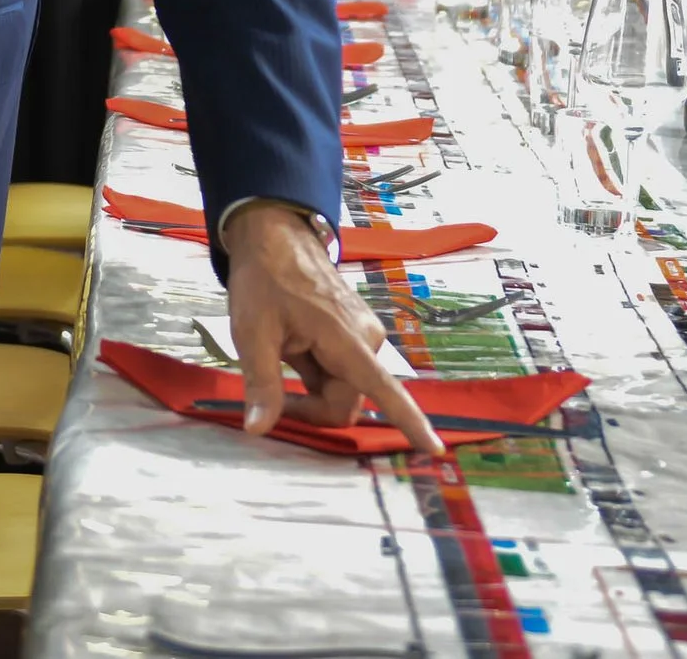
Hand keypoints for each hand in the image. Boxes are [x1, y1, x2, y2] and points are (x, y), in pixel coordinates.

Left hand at [223, 202, 445, 457]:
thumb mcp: (252, 332)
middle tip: (271, 394)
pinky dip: (317, 375)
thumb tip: (259, 429)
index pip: (384, 390)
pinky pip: (341, 374)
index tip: (434, 449)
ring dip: (312, 390)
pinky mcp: (356, 335)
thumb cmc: (264, 280)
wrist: (274, 236)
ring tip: (281, 356)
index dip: (410, 422)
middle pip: (347, 402)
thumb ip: (261, 384)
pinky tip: (294, 349)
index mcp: (348, 339)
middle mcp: (367, 340)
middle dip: (311, 407)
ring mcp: (364, 336)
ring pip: (343, 390)